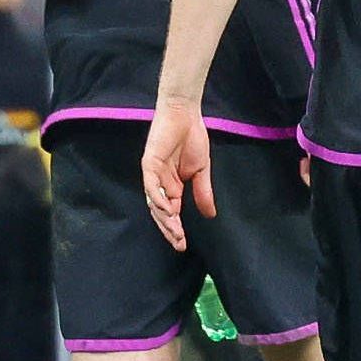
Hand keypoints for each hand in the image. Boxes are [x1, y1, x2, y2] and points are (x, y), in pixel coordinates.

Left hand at [142, 100, 212, 251]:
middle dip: (169, 229)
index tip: (183, 245)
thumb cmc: (192, 138)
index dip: (175, 230)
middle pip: (160, 213)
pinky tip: (168, 209)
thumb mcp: (201, 171)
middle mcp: (160, 183)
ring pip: (154, 202)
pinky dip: (158, 197)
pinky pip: (151, 185)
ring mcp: (153, 174)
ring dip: (164, 218)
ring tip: (175, 231)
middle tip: (179, 243)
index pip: (170, 214)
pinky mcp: (149, 163)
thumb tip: (210, 215)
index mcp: (171, 186)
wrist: (186, 115)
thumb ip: (203, 192)